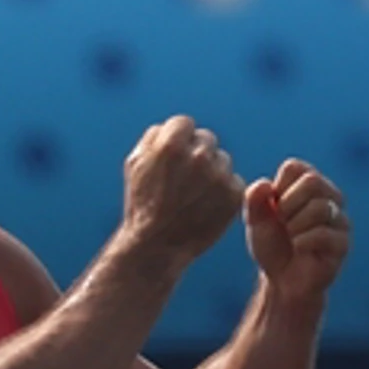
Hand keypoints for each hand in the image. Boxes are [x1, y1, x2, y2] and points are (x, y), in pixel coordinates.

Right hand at [118, 115, 245, 262]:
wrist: (156, 245)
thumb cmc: (143, 204)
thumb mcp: (135, 163)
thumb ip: (154, 137)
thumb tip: (171, 126)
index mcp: (172, 143)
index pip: (185, 123)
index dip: (178, 140)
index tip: (173, 159)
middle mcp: (199, 155)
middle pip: (206, 139)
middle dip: (196, 154)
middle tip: (184, 179)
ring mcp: (219, 175)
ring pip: (222, 160)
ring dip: (212, 172)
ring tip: (194, 195)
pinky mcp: (233, 194)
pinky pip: (233, 181)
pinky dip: (223, 191)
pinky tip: (206, 205)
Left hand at [245, 158, 349, 306]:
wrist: (282, 281)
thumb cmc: (272, 245)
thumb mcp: (255, 220)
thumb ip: (254, 199)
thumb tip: (264, 185)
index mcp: (309, 185)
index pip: (295, 167)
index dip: (277, 188)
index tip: (274, 207)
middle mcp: (329, 197)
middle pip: (313, 181)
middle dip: (288, 204)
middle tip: (282, 223)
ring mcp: (340, 219)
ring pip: (320, 207)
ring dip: (295, 225)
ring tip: (291, 237)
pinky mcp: (343, 243)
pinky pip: (324, 233)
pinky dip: (303, 242)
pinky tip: (299, 249)